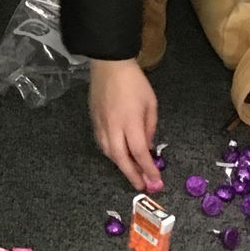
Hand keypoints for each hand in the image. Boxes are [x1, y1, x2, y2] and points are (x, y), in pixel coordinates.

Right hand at [89, 57, 161, 191]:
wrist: (109, 65)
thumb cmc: (134, 82)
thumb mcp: (151, 104)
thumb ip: (150, 127)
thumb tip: (148, 145)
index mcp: (130, 122)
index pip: (140, 152)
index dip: (148, 169)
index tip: (155, 181)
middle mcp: (113, 127)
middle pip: (121, 158)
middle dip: (132, 174)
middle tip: (141, 185)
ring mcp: (101, 124)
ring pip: (109, 153)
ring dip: (121, 165)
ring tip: (131, 173)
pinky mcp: (93, 121)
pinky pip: (102, 143)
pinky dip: (111, 154)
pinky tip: (118, 156)